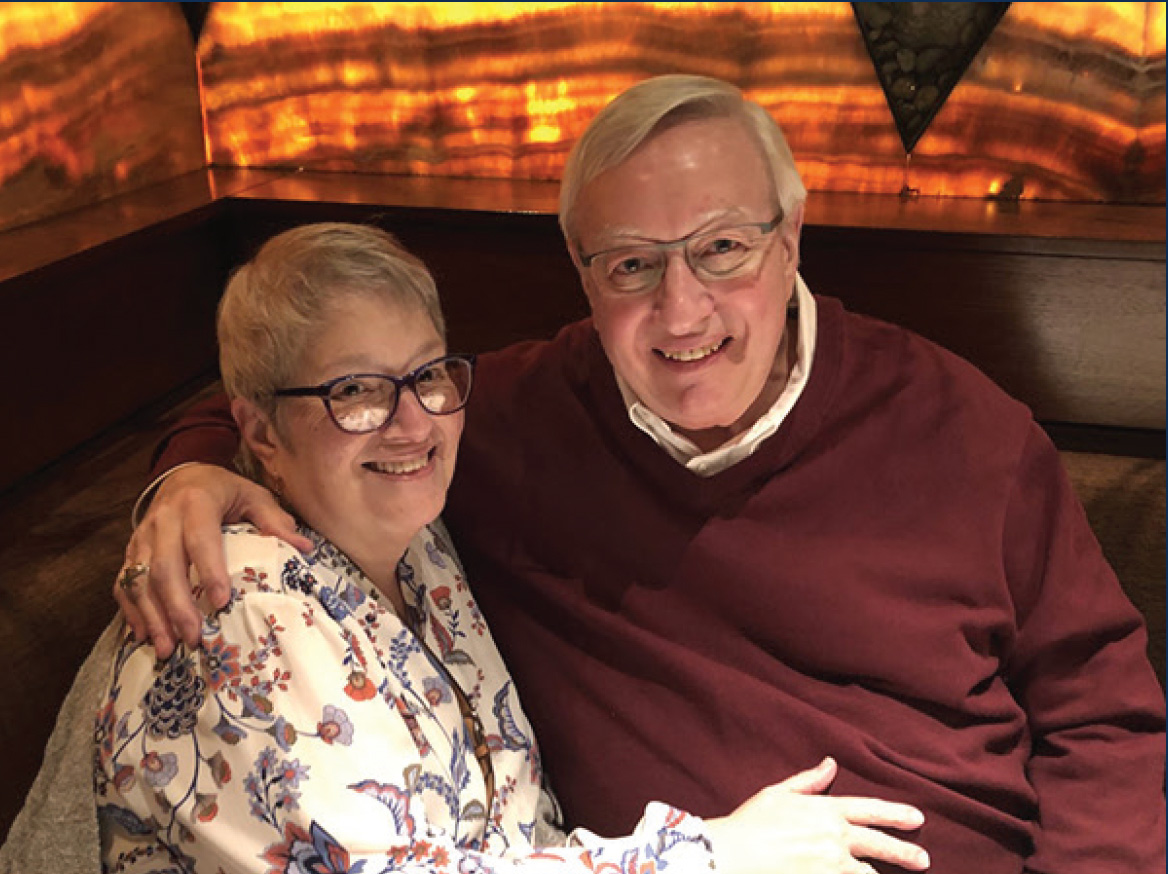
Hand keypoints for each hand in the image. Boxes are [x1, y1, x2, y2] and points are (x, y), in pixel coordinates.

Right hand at [114, 463, 310, 657]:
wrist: (184, 474)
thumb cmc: (224, 490)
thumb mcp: (253, 495)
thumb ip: (274, 520)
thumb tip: (303, 548)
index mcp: (196, 503)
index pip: (200, 540)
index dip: (209, 571)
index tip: (221, 602)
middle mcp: (163, 519)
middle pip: (163, 566)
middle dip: (177, 606)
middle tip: (193, 638)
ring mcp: (142, 536)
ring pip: (138, 579)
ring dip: (152, 616)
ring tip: (165, 648)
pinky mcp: (131, 550)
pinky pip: (123, 583)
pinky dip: (131, 611)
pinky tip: (143, 635)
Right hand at [705, 757, 928, 873]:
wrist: (732, 854)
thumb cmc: (750, 823)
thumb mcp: (778, 793)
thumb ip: (809, 781)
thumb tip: (830, 764)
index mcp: (826, 811)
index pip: (870, 810)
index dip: (896, 813)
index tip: (917, 818)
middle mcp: (835, 838)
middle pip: (880, 845)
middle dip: (905, 853)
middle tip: (924, 860)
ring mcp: (831, 865)